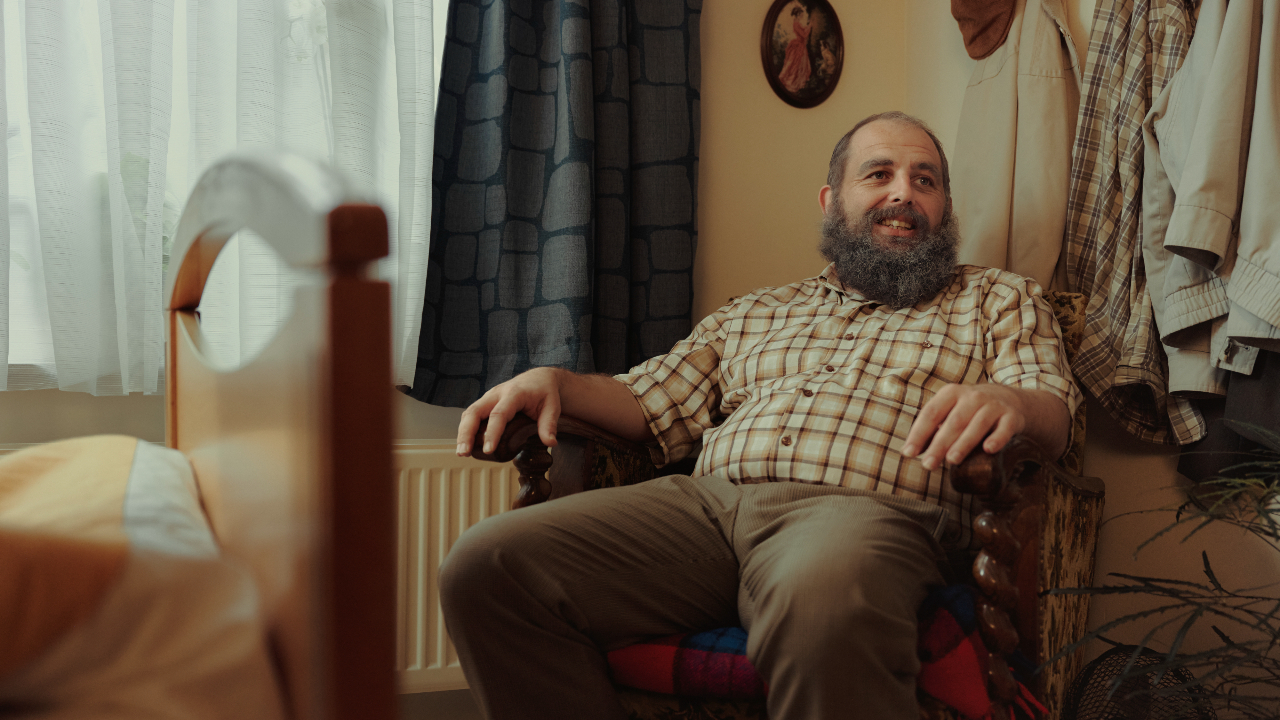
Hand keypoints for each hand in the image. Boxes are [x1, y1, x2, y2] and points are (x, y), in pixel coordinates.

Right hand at [455, 368, 562, 456]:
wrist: (539, 379)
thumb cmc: (545, 392)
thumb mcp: (552, 407)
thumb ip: (549, 425)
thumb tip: (551, 443)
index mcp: (514, 393)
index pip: (499, 414)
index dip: (492, 432)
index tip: (488, 450)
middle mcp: (497, 393)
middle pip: (475, 411)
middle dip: (467, 432)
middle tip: (464, 453)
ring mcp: (489, 398)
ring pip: (469, 413)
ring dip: (463, 433)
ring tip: (461, 453)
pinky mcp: (485, 403)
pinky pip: (471, 415)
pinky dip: (466, 429)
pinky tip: (466, 445)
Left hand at [901, 384, 1026, 470]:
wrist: (1009, 400)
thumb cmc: (970, 411)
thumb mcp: (950, 412)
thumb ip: (932, 430)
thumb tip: (909, 452)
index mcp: (951, 393)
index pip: (931, 413)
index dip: (918, 434)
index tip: (908, 453)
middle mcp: (972, 397)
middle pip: (953, 422)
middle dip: (939, 444)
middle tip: (928, 465)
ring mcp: (993, 405)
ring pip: (977, 424)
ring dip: (964, 443)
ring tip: (952, 460)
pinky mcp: (1011, 416)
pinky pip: (1004, 428)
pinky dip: (997, 438)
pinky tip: (989, 449)